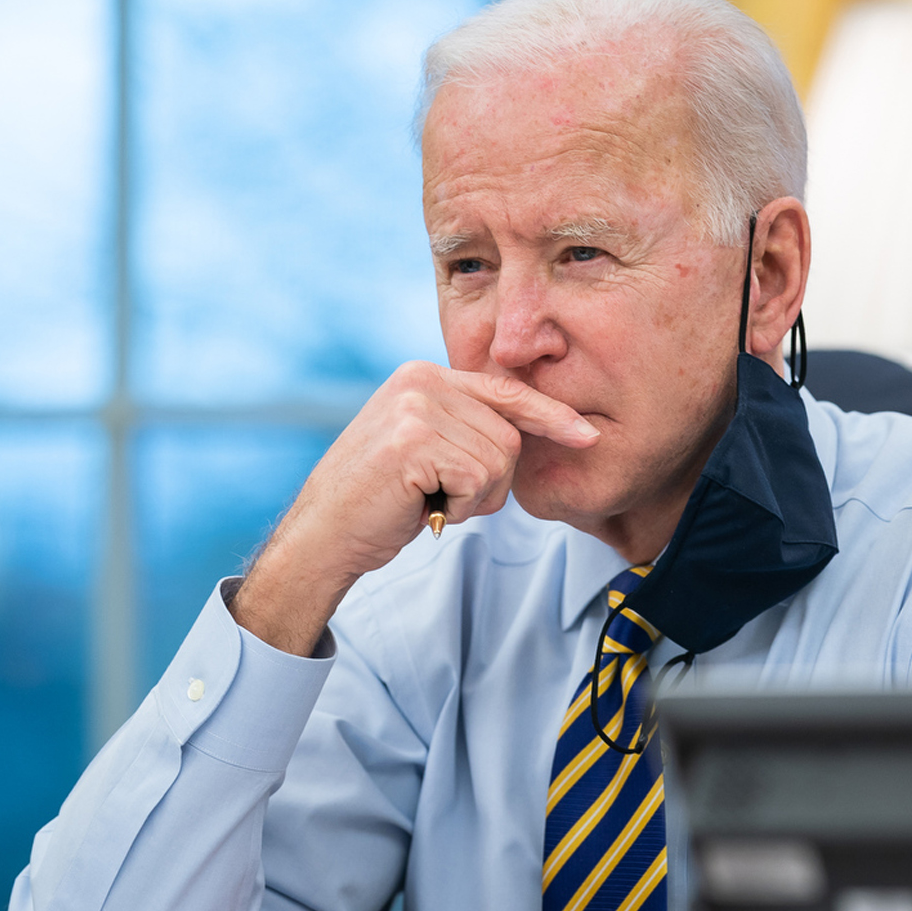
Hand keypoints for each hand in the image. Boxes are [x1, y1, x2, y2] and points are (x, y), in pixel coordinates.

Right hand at [232, 361, 598, 654]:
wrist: (324, 535)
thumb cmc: (380, 501)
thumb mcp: (427, 449)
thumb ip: (466, 427)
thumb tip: (536, 428)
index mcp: (426, 375)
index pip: (506, 391)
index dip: (550, 416)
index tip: (588, 436)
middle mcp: (422, 380)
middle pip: (510, 435)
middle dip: (491, 482)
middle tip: (442, 496)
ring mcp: (416, 407)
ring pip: (500, 460)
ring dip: (475, 498)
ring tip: (429, 500)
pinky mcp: (414, 440)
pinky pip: (479, 478)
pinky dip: (462, 506)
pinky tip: (423, 507)